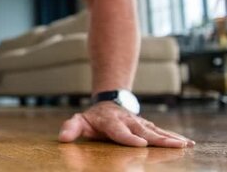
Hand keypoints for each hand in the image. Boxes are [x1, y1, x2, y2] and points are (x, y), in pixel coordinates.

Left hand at [58, 102, 194, 147]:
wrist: (108, 103)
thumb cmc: (93, 118)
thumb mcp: (79, 121)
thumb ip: (71, 128)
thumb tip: (62, 138)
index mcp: (112, 122)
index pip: (120, 132)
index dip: (129, 138)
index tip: (140, 144)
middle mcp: (129, 122)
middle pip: (144, 132)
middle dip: (157, 140)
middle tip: (172, 146)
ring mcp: (140, 123)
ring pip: (156, 131)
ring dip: (170, 138)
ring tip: (184, 145)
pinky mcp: (148, 126)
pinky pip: (163, 132)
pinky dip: (175, 137)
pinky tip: (188, 143)